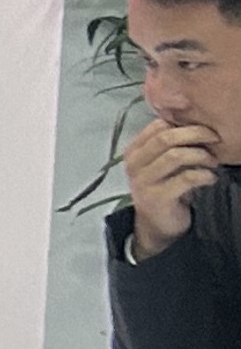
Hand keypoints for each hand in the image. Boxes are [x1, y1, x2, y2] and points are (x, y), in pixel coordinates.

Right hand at [124, 115, 221, 255]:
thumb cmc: (164, 188)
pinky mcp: (157, 197)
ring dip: (201, 156)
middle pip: (165, 138)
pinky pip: (185, 178)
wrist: (157, 225)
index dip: (183, 124)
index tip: (204, 129)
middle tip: (215, 138)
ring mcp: (143, 181)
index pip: (156, 126)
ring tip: (213, 162)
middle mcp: (134, 164)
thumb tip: (194, 124)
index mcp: (134, 151)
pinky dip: (204, 175)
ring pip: (175, 156)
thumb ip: (168, 146)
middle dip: (195, 134)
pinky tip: (210, 178)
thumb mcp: (161, 164)